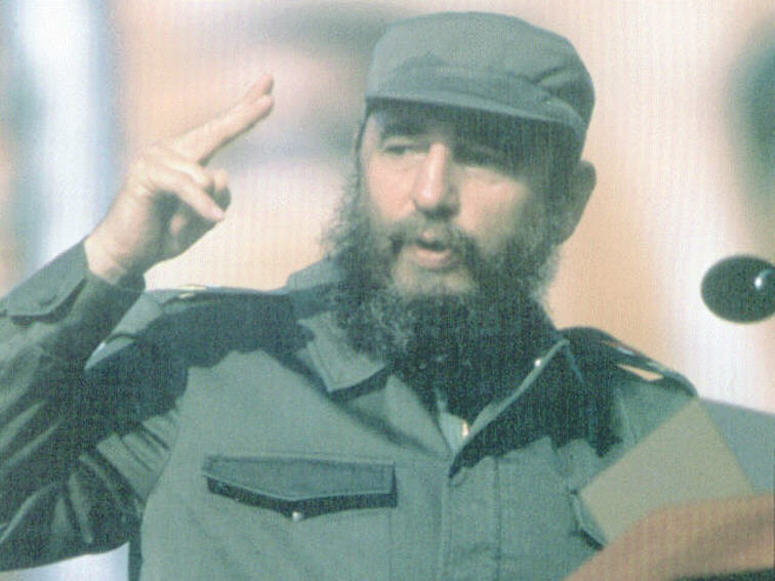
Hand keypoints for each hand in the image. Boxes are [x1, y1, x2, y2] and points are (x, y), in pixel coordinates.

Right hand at [84, 74, 273, 283]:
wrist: (127, 254)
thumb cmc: (163, 235)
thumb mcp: (205, 219)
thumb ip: (220, 197)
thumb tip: (220, 173)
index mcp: (187, 157)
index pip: (220, 130)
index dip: (245, 110)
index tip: (269, 87)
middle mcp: (172, 150)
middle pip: (217, 130)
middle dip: (245, 115)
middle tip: (271, 93)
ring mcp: (156, 157)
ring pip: (206, 179)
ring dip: (200, 212)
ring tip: (177, 228)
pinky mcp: (147, 173)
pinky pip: (188, 187)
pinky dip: (202, 205)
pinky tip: (215, 217)